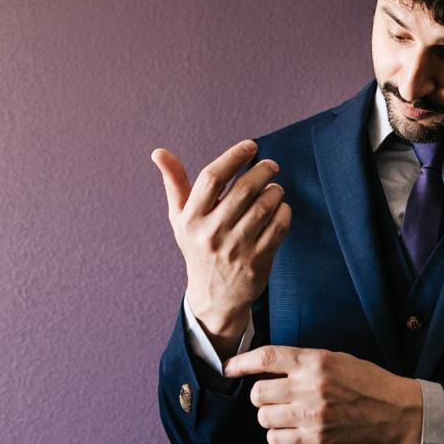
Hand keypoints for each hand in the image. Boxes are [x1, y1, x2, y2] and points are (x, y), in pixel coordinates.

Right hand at [150, 140, 291, 353]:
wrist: (214, 297)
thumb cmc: (198, 248)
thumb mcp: (181, 219)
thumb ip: (174, 183)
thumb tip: (158, 152)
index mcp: (191, 218)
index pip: (212, 177)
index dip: (234, 156)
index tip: (251, 146)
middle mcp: (211, 233)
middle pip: (243, 189)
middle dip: (263, 171)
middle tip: (271, 166)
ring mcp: (235, 249)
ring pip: (264, 207)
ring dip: (275, 191)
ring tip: (275, 188)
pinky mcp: (257, 261)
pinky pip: (279, 227)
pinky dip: (284, 212)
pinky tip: (280, 208)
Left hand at [223, 345, 422, 443]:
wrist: (396, 411)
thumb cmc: (366, 382)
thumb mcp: (335, 359)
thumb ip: (302, 362)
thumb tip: (265, 367)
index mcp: (315, 361)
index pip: (266, 357)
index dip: (241, 363)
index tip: (227, 369)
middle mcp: (310, 387)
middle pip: (258, 393)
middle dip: (261, 396)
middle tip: (274, 398)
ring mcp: (312, 416)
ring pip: (264, 418)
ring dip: (270, 417)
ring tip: (287, 415)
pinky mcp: (317, 440)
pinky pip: (276, 441)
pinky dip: (278, 437)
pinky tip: (291, 431)